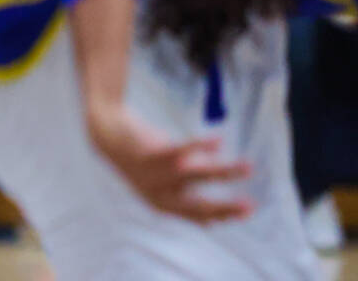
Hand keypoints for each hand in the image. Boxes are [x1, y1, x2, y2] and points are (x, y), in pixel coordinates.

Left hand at [89, 106, 252, 223]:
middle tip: (251, 206)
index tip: (248, 212)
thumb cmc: (143, 160)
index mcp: (163, 204)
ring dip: (225, 172)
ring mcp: (154, 175)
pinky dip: (200, 146)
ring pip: (196, 175)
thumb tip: (212, 224)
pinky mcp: (150, 153)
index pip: (198, 215)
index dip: (223, 215)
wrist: (108, 134)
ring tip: (249, 167)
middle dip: (226, 206)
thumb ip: (186, 200)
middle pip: (198, 204)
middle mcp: (158, 194)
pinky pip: (179, 150)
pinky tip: (219, 141)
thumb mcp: (164, 184)